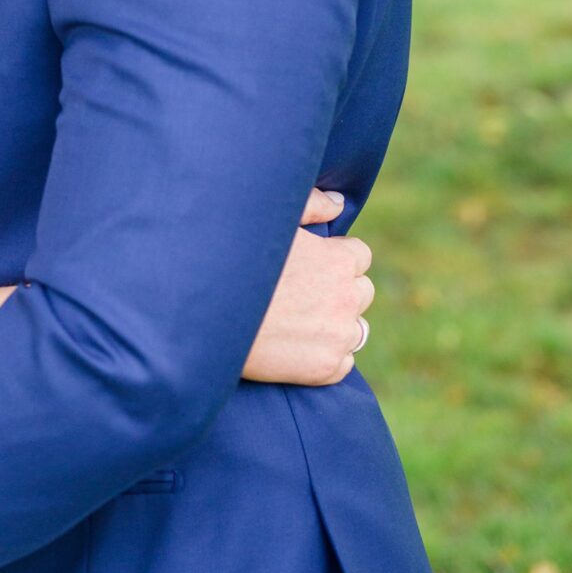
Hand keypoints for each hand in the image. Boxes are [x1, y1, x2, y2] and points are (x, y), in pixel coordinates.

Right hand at [241, 189, 374, 387]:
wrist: (209, 316)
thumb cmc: (235, 259)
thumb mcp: (271, 219)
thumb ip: (311, 204)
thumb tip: (339, 204)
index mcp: (339, 259)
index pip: (360, 256)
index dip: (336, 258)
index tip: (313, 265)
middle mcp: (347, 298)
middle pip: (362, 292)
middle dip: (341, 291)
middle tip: (304, 293)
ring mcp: (339, 337)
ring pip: (356, 330)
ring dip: (337, 325)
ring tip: (300, 322)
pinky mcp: (327, 369)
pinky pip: (343, 363)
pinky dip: (327, 357)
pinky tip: (298, 347)